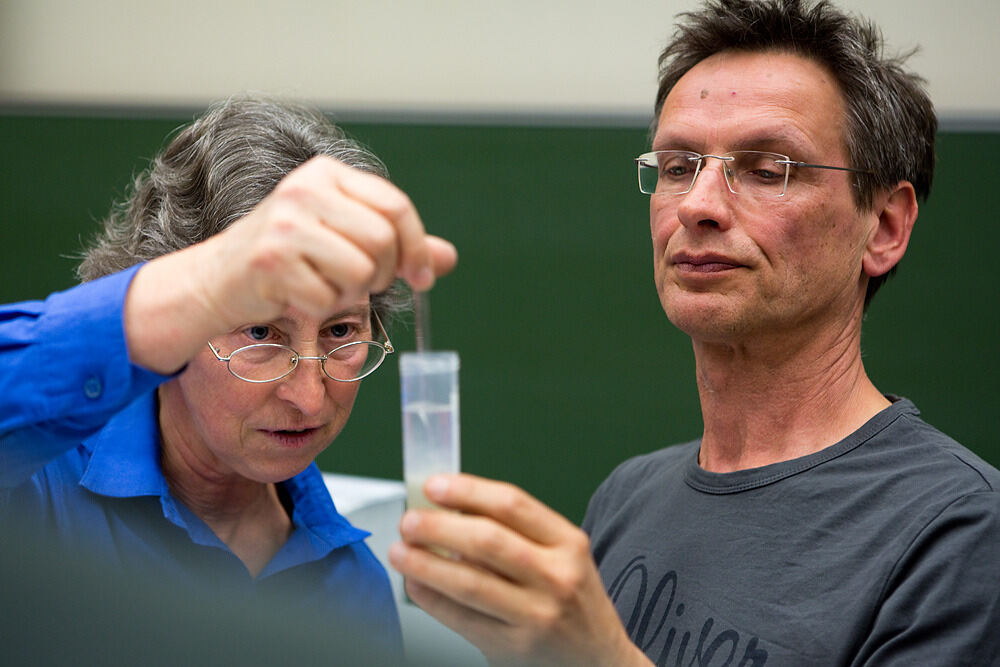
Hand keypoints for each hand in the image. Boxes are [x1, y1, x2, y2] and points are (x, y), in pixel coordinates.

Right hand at [124, 156, 456, 372]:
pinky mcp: (271, 261)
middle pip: (383, 240)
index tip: (423, 276)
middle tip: (362, 283)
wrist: (218, 280)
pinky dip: (322, 308)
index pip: (396, 206)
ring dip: (351, 292)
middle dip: (383, 273)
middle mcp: (305, 189)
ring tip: (325, 285)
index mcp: (327, 175)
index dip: (418, 247)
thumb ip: (397, 246)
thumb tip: (448, 258)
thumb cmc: (288, 260)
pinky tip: (298, 296)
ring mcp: (285, 223)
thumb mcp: (343, 239)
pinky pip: (329, 299)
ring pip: (361, 271)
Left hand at [389, 474, 650, 666]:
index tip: (433, 486)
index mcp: (568, 543)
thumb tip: (449, 511)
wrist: (600, 662)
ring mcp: (536, 616)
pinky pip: (461, 619)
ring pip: (470, 583)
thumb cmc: (573, 601)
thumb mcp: (563, 558)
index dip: (467, 491)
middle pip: (487, 541)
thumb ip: (517, 534)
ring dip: (425, 564)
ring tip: (400, 551)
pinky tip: (415, 584)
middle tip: (409, 521)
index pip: (512, 505)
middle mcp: (557, 577)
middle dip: (438, 527)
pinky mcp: (514, 648)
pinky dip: (431, 599)